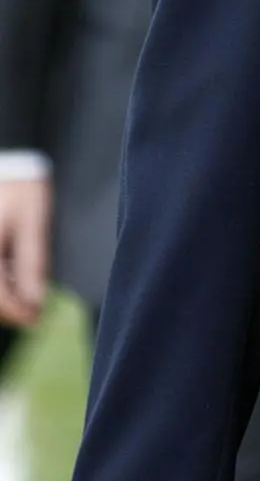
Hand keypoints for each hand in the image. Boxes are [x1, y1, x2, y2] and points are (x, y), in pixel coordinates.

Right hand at [0, 172, 51, 325]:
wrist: (8, 162)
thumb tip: (35, 302)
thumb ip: (33, 264)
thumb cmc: (21, 189)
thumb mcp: (33, 225)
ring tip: (23, 290)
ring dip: (0, 295)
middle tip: (31, 309)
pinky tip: (9, 273)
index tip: (36, 318)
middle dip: (6, 307)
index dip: (18, 312)